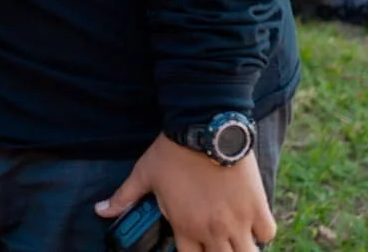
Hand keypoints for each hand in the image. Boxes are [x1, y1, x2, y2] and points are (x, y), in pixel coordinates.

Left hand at [95, 135, 275, 251]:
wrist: (204, 128)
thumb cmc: (172, 152)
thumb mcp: (143, 175)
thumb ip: (124, 197)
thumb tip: (100, 210)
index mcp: (186, 227)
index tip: (191, 246)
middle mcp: (214, 230)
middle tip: (214, 243)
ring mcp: (239, 221)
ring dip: (241, 249)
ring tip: (234, 241)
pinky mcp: (258, 206)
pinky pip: (267, 233)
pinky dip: (261, 233)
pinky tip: (251, 224)